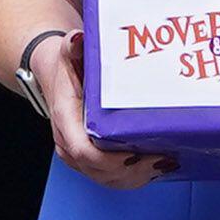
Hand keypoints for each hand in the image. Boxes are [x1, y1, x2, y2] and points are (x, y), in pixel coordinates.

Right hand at [23, 30, 167, 190]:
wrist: (55, 77)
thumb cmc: (66, 69)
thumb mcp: (68, 54)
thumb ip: (72, 47)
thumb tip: (78, 39)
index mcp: (65, 121)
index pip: (83, 151)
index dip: (111, 159)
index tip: (136, 153)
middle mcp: (69, 143)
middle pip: (100, 171)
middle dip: (133, 171)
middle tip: (163, 158)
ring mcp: (78, 156)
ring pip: (107, 180)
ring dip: (137, 177)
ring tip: (164, 163)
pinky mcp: (90, 160)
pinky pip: (111, 178)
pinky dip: (134, 178)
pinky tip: (156, 168)